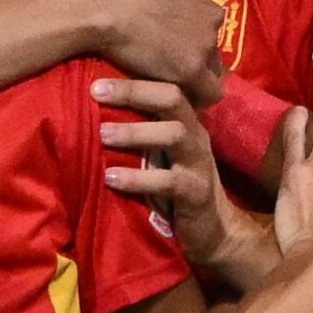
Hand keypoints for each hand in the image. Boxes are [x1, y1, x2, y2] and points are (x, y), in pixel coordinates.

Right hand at [76, 0, 225, 105]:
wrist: (101, 4)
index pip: (206, 16)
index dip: (192, 31)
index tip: (176, 41)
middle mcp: (210, 13)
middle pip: (212, 41)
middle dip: (196, 53)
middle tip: (173, 66)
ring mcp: (204, 41)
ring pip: (213, 66)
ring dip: (198, 77)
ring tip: (178, 89)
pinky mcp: (192, 68)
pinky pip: (209, 92)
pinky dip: (199, 99)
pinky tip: (184, 106)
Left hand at [98, 77, 269, 286]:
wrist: (216, 231)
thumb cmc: (178, 188)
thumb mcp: (162, 155)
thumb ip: (143, 132)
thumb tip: (97, 112)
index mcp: (187, 122)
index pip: (165, 87)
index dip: (133, 81)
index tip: (97, 81)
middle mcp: (196, 136)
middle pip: (172, 99)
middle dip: (134, 92)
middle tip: (96, 92)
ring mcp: (199, 163)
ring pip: (174, 134)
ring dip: (135, 132)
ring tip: (103, 134)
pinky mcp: (196, 192)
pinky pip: (168, 181)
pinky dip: (138, 178)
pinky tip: (111, 178)